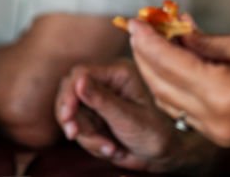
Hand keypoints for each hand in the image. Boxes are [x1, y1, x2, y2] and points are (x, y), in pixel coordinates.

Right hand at [55, 58, 216, 173]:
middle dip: (72, 117)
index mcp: (119, 73)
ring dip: (87, 136)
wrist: (162, 156)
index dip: (69, 94)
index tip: (67, 116)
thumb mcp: (127, 118)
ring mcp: (99, 100)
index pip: (81, 73)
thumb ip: (101, 100)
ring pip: (73, 114)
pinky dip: (91, 142)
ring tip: (110, 148)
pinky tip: (111, 149)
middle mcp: (107, 82)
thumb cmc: (154, 133)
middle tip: (75, 134)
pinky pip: (80, 128)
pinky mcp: (96, 117)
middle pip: (70, 92)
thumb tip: (78, 81)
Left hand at [128, 19, 229, 147]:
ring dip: (156, 71)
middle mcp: (215, 118)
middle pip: (162, 84)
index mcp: (223, 91)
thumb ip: (206, 42)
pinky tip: (176, 61)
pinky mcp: (222, 134)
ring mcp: (218, 131)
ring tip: (154, 41)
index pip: (169, 63)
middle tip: (141, 28)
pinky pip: (184, 109)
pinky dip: (174, 85)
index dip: (148, 40)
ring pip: (169, 100)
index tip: (136, 21)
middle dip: (146, 55)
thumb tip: (174, 33)